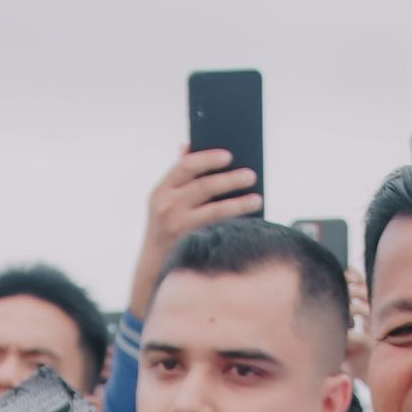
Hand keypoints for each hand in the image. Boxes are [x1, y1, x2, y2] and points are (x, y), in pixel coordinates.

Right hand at [127, 148, 263, 317]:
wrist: (153, 266)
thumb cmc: (166, 225)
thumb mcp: (165, 200)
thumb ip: (179, 175)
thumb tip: (189, 145)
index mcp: (161, 190)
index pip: (185, 166)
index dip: (208, 158)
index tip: (229, 155)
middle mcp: (166, 206)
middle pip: (204, 187)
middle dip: (230, 180)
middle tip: (251, 176)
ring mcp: (178, 227)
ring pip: (215, 210)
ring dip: (239, 203)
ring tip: (258, 199)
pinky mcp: (190, 244)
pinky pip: (218, 230)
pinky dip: (235, 222)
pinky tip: (250, 219)